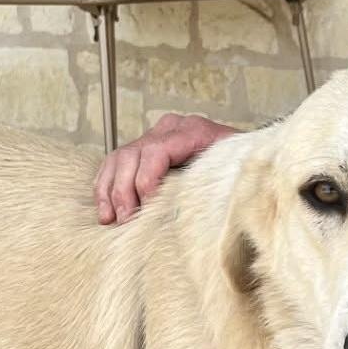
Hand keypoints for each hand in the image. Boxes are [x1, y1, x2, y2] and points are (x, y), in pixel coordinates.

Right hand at [94, 114, 237, 224]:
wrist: (241, 157)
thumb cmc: (236, 169)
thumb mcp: (231, 173)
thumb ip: (213, 183)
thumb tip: (189, 213)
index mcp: (191, 131)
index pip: (156, 152)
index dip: (146, 181)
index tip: (146, 208)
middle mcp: (168, 129)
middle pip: (132, 155)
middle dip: (124, 191)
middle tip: (125, 220)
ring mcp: (153, 137)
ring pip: (118, 160)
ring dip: (110, 191)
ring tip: (109, 219)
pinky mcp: (143, 150)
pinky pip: (114, 165)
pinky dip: (106, 187)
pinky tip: (105, 210)